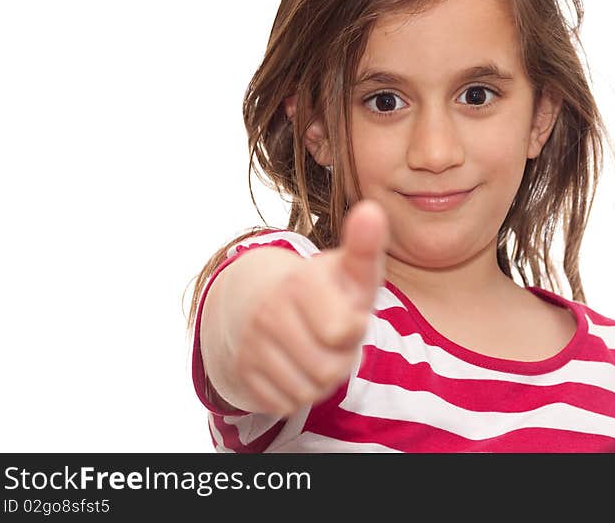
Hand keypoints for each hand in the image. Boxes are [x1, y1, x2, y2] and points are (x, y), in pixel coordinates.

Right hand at [229, 199, 388, 416]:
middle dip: (341, 359)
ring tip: (315, 349)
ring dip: (320, 378)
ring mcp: (251, 345)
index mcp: (299, 283)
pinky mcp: (241, 375)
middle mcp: (269, 313)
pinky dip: (297, 393)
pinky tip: (294, 366)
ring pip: (308, 391)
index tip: (347, 312)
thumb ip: (366, 246)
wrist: (255, 302)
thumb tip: (373, 210)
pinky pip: (285, 404)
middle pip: (330, 369)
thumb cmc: (321, 290)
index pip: (345, 330)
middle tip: (332, 337)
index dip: (355, 328)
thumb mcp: (347, 269)